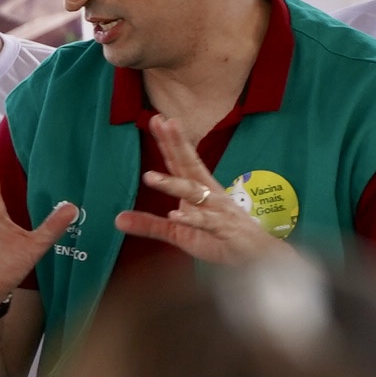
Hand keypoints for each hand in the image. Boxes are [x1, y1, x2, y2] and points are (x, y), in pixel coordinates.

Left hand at [116, 115, 278, 263]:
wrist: (258, 257)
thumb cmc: (220, 240)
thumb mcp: (179, 233)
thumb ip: (150, 225)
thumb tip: (118, 220)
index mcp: (201, 190)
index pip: (182, 162)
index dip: (170, 142)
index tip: (157, 119)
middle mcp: (211, 195)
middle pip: (190, 166)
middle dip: (177, 144)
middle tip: (163, 123)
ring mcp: (219, 211)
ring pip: (195, 193)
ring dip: (173, 184)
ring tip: (150, 177)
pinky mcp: (225, 230)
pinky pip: (207, 223)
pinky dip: (192, 219)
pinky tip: (177, 214)